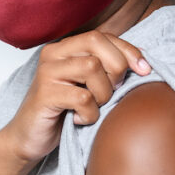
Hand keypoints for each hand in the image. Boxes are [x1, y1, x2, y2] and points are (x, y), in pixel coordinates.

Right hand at [0, 30, 151, 165]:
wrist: (29, 138)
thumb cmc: (63, 111)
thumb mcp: (87, 85)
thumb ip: (106, 68)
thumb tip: (142, 61)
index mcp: (64, 48)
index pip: (103, 36)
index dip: (128, 51)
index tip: (145, 71)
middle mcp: (53, 54)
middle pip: (97, 43)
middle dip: (116, 69)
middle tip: (110, 93)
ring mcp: (46, 73)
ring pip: (92, 67)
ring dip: (103, 94)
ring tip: (92, 107)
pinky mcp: (44, 94)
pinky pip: (83, 98)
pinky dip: (90, 114)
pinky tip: (79, 119)